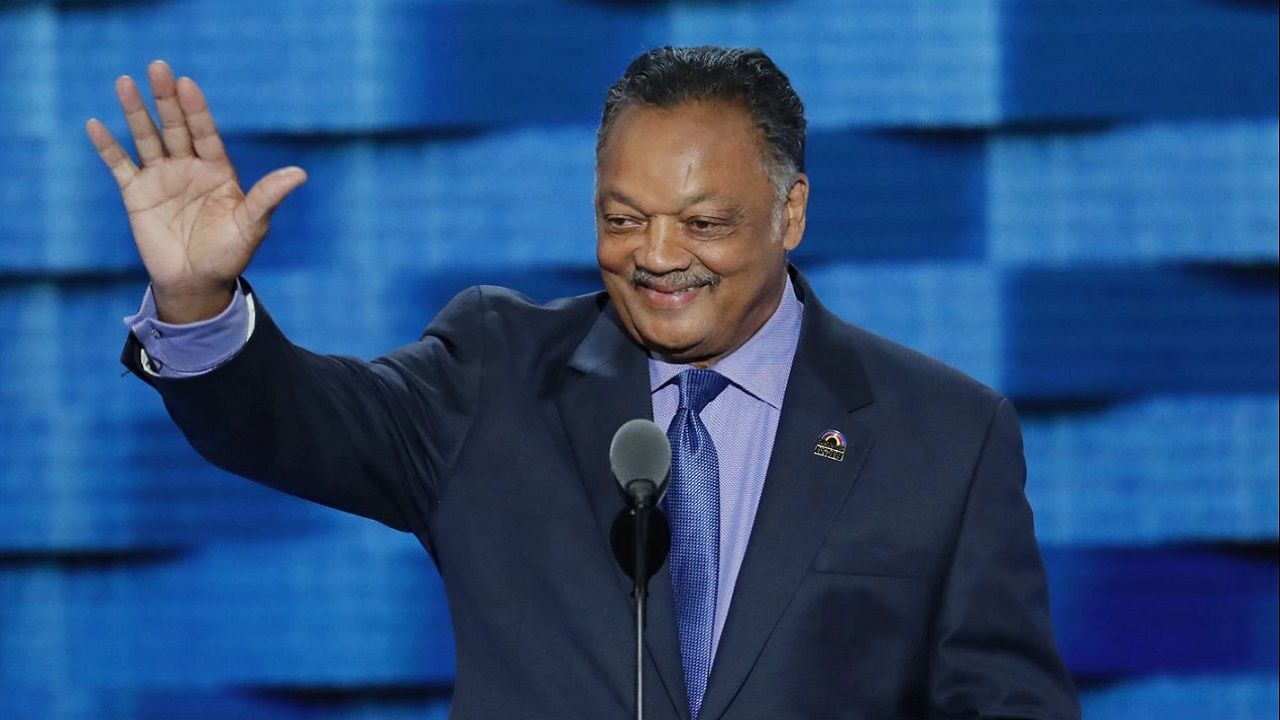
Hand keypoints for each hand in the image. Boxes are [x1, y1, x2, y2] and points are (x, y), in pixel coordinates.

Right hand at [86, 60, 305, 322]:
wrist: (197, 283)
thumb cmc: (229, 254)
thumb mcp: (252, 225)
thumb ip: (269, 196)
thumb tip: (300, 174)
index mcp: (217, 170)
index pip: (206, 132)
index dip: (196, 110)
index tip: (187, 84)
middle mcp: (188, 167)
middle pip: (175, 127)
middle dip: (166, 99)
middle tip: (157, 67)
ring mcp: (161, 178)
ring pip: (146, 138)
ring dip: (135, 112)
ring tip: (125, 83)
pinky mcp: (137, 194)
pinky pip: (120, 166)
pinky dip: (107, 147)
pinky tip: (95, 125)